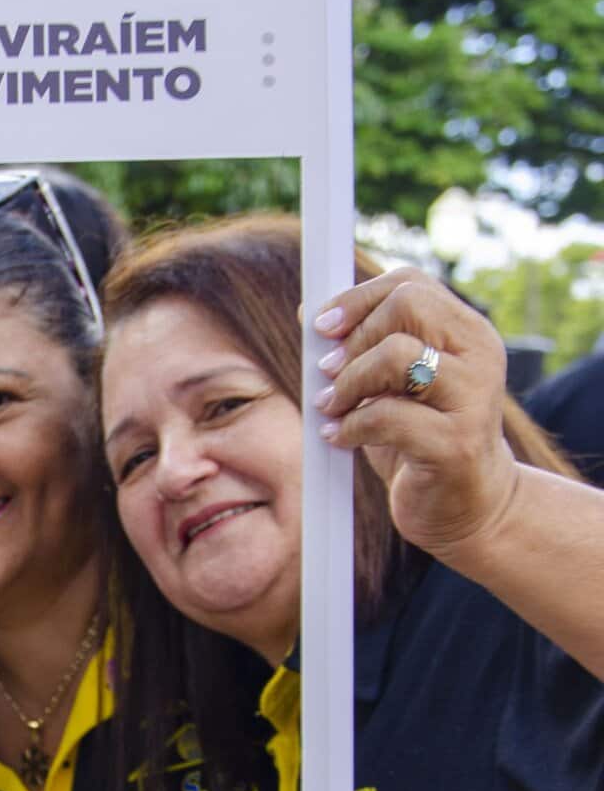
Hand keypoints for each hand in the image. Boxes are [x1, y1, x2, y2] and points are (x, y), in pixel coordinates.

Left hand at [314, 268, 518, 563]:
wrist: (472, 505)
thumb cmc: (426, 439)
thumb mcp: (398, 387)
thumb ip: (368, 348)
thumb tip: (309, 313)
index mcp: (469, 333)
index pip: (410, 284)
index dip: (357, 298)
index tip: (321, 326)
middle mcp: (481, 357)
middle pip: (407, 307)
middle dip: (354, 339)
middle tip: (327, 373)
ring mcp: (474, 399)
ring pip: (396, 357)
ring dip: (348, 383)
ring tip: (331, 407)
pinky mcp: (456, 444)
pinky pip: (387, 416)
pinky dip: (351, 426)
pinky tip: (338, 438)